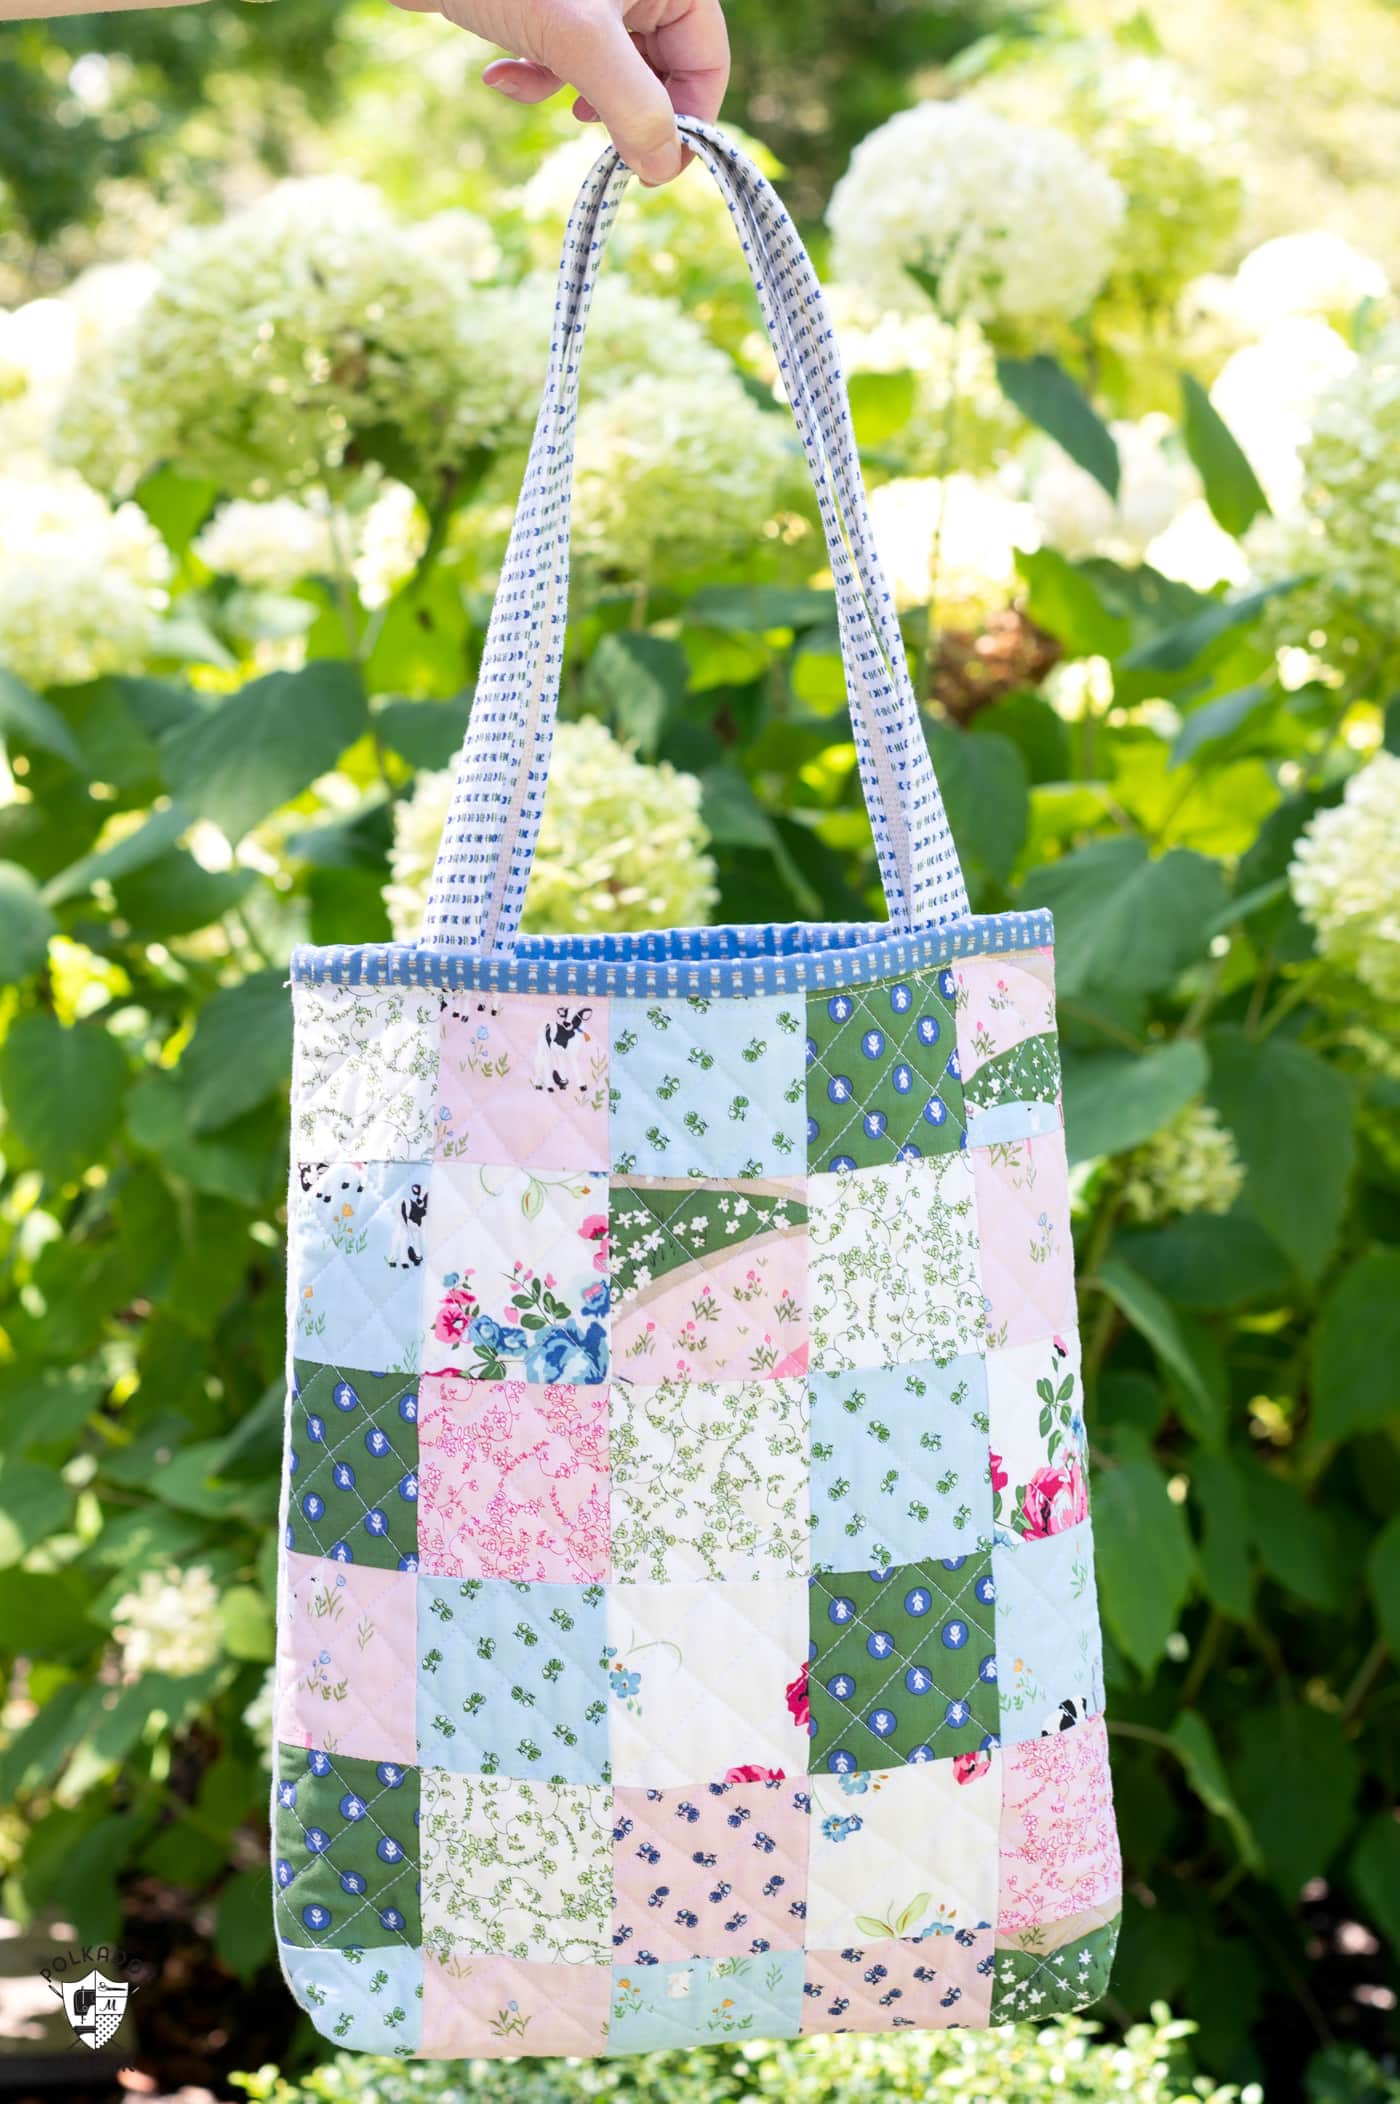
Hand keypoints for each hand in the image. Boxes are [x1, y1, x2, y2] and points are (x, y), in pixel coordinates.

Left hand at [389, 0, 729, 185]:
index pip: (707, 60)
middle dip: (625, 109)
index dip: (687, 119)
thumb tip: (662, 168)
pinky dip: (536, 75)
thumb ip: (634, 107)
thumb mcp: (580, 43)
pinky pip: (564, 54)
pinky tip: (500, 76)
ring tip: (555, 106)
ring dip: (579, 97)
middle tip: (599, 144)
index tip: (653, 166)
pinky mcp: (548, 4)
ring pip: (610, 68)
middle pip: (660, 68)